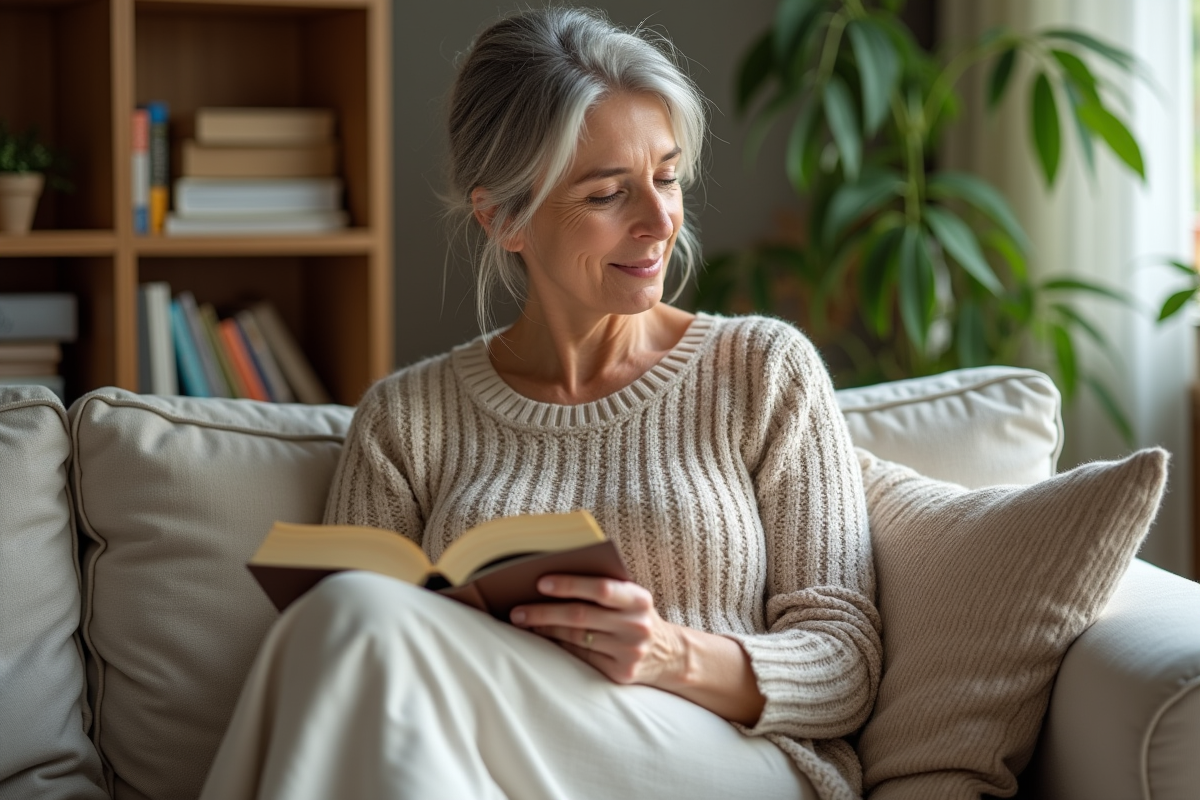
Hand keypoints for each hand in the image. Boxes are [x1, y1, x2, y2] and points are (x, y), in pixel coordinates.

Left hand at [509, 575, 687, 687]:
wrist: (669, 655)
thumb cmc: (636, 616)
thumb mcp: (631, 599)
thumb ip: (605, 588)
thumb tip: (551, 583)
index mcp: (639, 599)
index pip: (601, 589)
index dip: (570, 585)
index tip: (540, 582)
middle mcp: (637, 625)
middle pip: (581, 616)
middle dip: (545, 612)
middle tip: (516, 610)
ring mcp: (630, 652)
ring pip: (576, 638)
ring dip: (545, 630)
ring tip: (523, 623)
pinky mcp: (621, 673)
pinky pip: (581, 658)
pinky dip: (558, 647)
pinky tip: (541, 639)